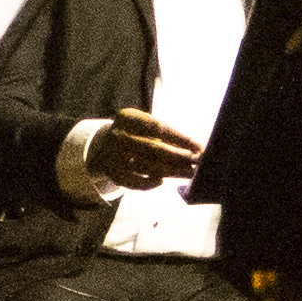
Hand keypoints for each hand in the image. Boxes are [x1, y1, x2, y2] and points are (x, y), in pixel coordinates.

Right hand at [78, 110, 203, 191]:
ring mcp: (113, 156)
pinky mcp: (113, 173)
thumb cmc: (135, 134)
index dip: (180, 137)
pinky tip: (163, 181)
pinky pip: (135, 182)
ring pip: (147, 166)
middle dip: (179, 156)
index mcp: (127, 118)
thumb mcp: (144, 126)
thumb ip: (166, 134)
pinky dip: (149, 183)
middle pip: (153, 148)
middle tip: (198, 162)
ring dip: (171, 171)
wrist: (103, 146)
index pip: (158, 127)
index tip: (198, 146)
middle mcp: (118, 135)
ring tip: (189, 173)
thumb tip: (195, 148)